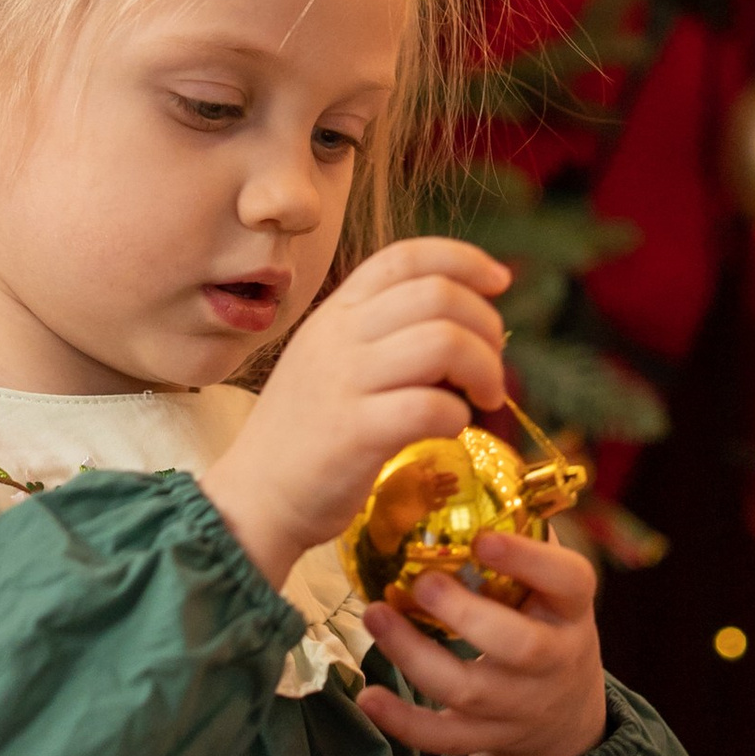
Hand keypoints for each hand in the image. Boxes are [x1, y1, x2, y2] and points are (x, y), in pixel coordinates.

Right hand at [197, 236, 510, 593]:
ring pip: (443, 343)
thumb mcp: (330, 360)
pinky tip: (452, 429)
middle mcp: (338, 336)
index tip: (499, 281)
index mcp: (335, 312)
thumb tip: (462, 321)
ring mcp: (344, 382)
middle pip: (437, 295)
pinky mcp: (354, 434)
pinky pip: (430, 407)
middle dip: (486, 325)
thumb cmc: (305, 433)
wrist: (254, 498)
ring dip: (484, 369)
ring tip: (483, 399)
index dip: (463, 259)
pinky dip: (458, 416)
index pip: (406, 257)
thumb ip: (380, 333)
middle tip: (492, 367)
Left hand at [360, 524, 608, 755]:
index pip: (568, 580)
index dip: (528, 561)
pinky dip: (404, 723)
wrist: (568, 713)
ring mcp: (521, 705)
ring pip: (469, 691)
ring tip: (375, 615)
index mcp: (572, 608)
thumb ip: (520, 534)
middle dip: (466, 616)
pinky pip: (445, 738)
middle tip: (421, 584)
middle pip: (517, 646)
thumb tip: (459, 450)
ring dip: (415, 656)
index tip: (483, 538)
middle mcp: (554, 659)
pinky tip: (368, 695)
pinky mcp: (488, 737)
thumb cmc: (545, 619)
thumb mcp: (552, 582)